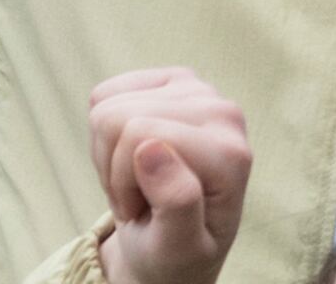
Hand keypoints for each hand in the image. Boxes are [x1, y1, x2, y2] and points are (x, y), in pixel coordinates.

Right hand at [87, 68, 251, 283]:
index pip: (141, 134)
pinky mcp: (172, 81)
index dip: (125, 181)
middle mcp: (222, 111)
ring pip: (107, 107)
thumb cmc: (176, 255)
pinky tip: (130, 159)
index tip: (146, 214)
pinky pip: (105, 96)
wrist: (172, 249)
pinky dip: (105, 134)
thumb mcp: (178, 249)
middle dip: (116, 168)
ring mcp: (198, 90)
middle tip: (138, 200)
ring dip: (109, 155)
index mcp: (230, 153)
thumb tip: (153, 148)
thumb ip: (177, 204)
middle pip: (122, 117)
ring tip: (136, 183)